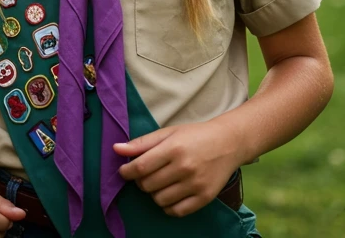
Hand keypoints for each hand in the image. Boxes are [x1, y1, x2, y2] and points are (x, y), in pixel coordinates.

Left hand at [115, 118, 243, 216]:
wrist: (228, 143)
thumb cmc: (195, 135)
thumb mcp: (168, 133)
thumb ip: (142, 143)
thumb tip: (116, 149)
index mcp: (174, 148)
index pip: (141, 167)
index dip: (127, 172)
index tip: (124, 172)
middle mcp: (185, 167)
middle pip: (148, 185)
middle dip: (141, 181)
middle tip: (146, 174)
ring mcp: (196, 184)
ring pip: (160, 199)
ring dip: (154, 194)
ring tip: (159, 183)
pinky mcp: (205, 197)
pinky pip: (176, 211)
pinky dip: (167, 206)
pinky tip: (169, 194)